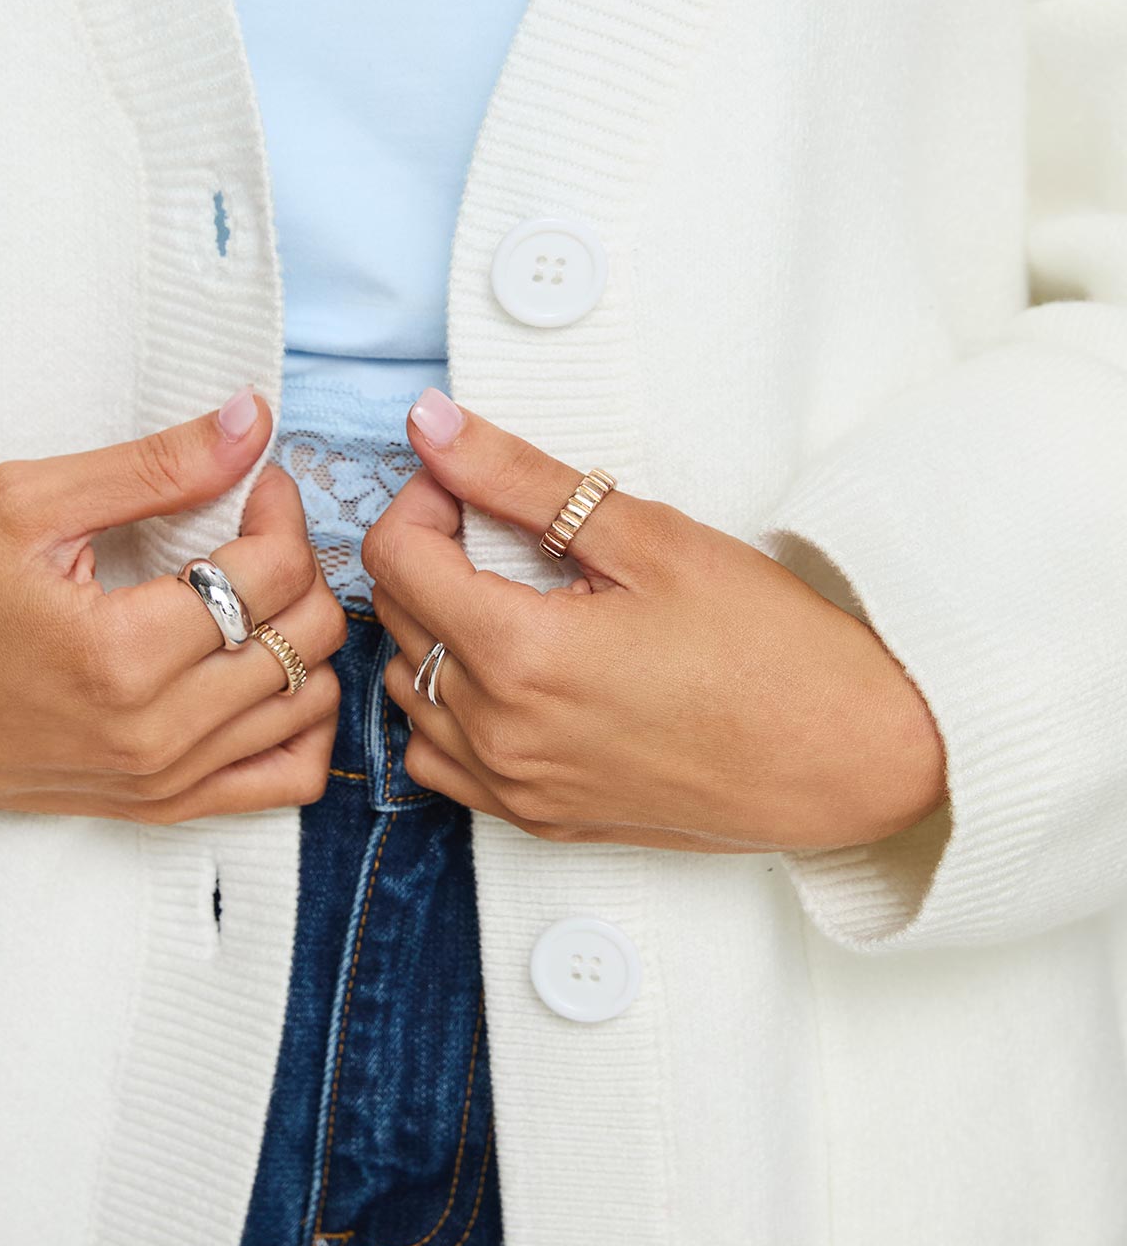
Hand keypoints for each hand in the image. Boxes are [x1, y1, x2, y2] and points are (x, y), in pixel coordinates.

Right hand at [0, 393, 346, 821]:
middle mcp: (153, 731)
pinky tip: (269, 671)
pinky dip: (303, 722)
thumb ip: (154, 465)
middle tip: (256, 532)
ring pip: (312, 702)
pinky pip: (289, 778)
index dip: (281, 510)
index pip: (274, 574)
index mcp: (119, 654)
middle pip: (308, 636)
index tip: (254, 484)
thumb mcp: (28, 503)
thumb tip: (255, 421)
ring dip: (306, 637)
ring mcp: (164, 779)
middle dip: (300, 566)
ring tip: (258, 595)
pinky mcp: (164, 805)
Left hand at [362, 393, 947, 852]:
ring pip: (409, 693)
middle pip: (396, 622)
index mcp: (519, 656)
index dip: (421, 501)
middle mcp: (499, 734)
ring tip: (510, 598)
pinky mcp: (541, 819)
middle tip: (499, 527)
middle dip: (429, 557)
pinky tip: (508, 677)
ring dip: (434, 632)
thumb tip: (432, 426)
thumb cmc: (771, 648)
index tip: (468, 485)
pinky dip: (450, 710)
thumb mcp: (647, 538)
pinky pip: (442, 762)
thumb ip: (520, 479)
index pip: (395, 559)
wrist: (850, 758)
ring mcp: (516, 787)